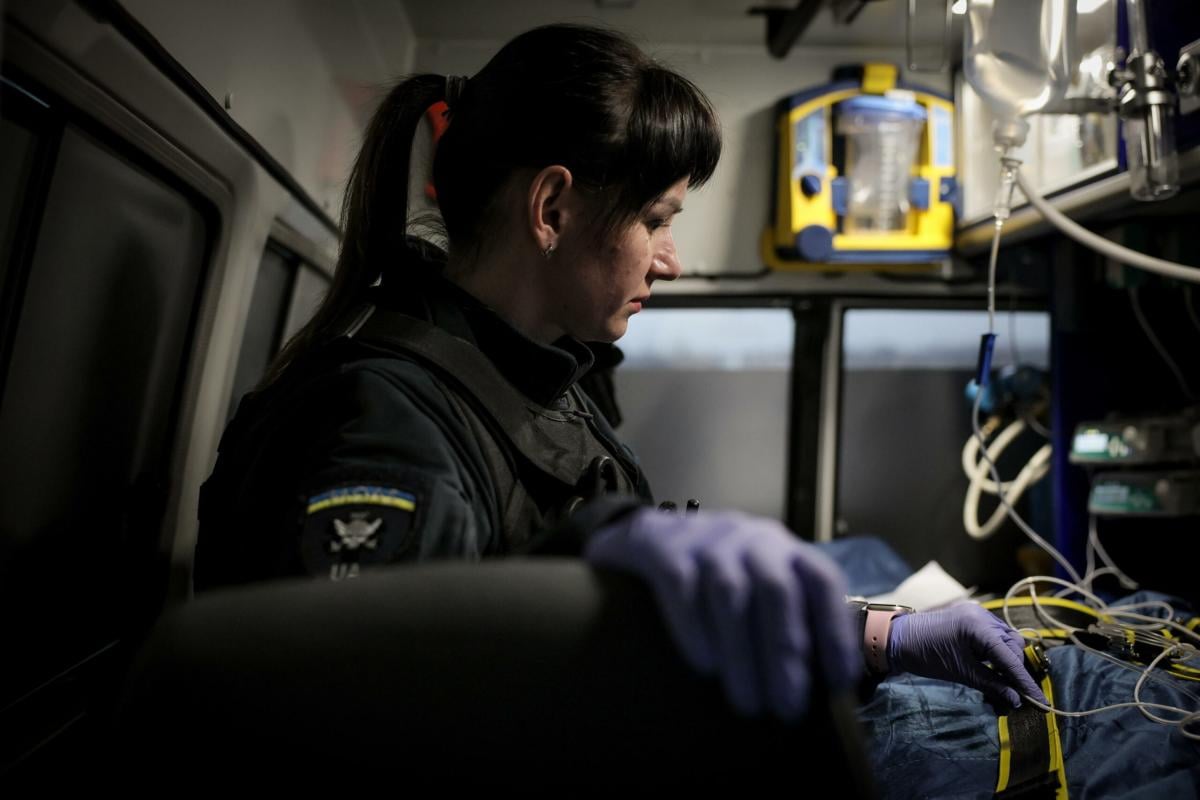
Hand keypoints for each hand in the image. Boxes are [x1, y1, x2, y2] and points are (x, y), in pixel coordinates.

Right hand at [584, 507, 860, 720]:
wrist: (652, 534)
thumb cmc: (721, 576)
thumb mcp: (763, 584)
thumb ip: (793, 620)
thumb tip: (831, 686)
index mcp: (785, 550)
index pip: (822, 580)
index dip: (834, 629)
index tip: (837, 681)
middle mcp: (751, 540)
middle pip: (776, 590)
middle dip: (785, 652)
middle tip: (788, 708)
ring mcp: (707, 541)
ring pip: (730, 593)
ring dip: (742, 653)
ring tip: (748, 703)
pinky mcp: (664, 549)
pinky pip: (682, 587)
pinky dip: (695, 628)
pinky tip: (705, 666)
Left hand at [887, 602, 1048, 707]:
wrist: (898, 638)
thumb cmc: (926, 655)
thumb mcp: (961, 672)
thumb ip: (991, 684)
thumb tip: (1016, 700)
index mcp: (978, 626)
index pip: (1010, 657)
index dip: (1025, 681)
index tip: (1040, 701)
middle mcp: (982, 615)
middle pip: (1012, 647)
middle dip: (1015, 671)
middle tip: (1014, 695)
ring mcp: (978, 612)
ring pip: (1006, 640)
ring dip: (1007, 661)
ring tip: (1004, 683)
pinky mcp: (972, 615)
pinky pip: (994, 634)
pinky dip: (996, 651)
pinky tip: (993, 667)